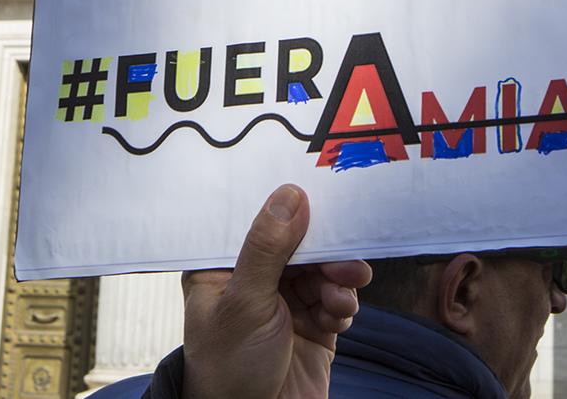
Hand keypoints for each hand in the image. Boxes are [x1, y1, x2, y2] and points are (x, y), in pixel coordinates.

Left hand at [182, 185, 370, 398]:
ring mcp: (285, 305)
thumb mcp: (245, 303)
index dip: (283, 209)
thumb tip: (287, 197)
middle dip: (324, 252)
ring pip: (322, 271)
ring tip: (340, 300)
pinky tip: (337, 317)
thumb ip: (267, 248)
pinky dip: (342, 305)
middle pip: (297, 245)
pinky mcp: (314, 327)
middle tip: (344, 263)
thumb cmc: (229, 371)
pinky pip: (336, 300)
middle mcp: (253, 282)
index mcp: (221, 269)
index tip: (313, 195)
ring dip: (337, 281)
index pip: (253, 224)